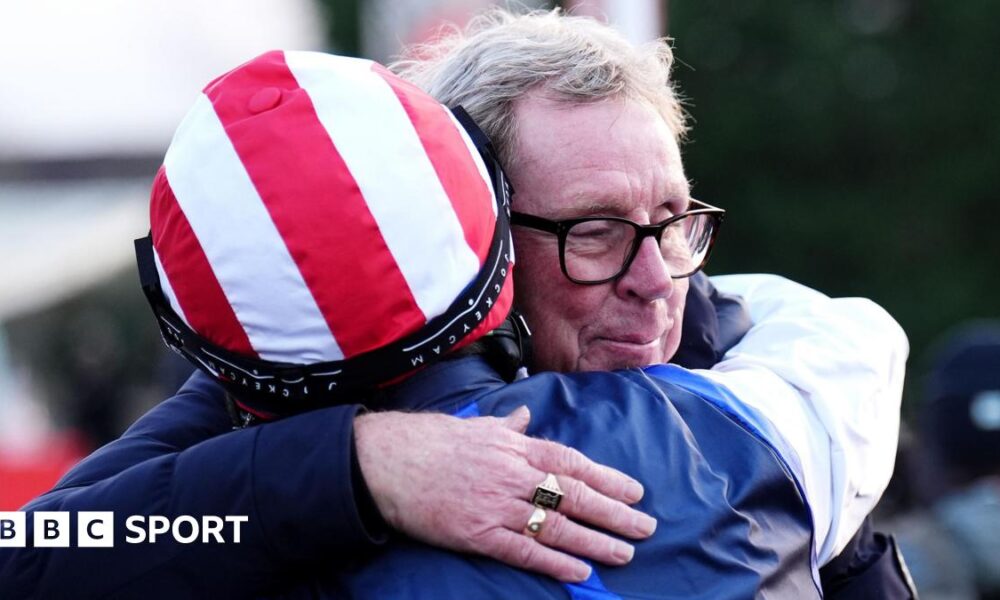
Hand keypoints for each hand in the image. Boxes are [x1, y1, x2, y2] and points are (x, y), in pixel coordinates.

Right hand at [354, 407, 656, 581]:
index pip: (572, 463)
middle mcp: (512, 475)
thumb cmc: (430, 440)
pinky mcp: (476, 534)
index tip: (635, 491)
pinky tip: (579, 571)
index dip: (607, 478)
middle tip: (646, 527)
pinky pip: (523, 550)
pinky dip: (554, 562)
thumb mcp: (475, 425)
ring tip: (624, 553)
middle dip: (614, 513)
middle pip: (574, 496)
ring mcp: (496, 506)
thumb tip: (527, 414)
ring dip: (594, 541)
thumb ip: (508, 426)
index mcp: (515, 448)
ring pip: (556, 526)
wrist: (384, 461)